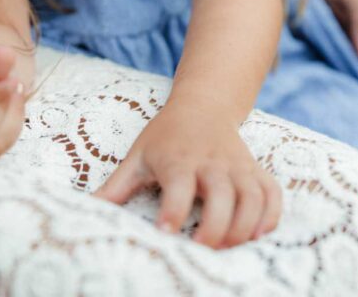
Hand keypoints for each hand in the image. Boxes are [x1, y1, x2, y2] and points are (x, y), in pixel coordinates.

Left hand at [94, 99, 281, 248]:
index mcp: (178, 159)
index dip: (173, 210)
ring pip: (252, 197)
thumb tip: (84, 211)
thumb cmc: (165, 137)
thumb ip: (115, 188)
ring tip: (229, 249)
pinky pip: (272, 193)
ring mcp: (238, 165)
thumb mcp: (137, 157)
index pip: (178, 184)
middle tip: (202, 251)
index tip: (166, 234)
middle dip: (215, 227)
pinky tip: (257, 235)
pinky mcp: (255, 169)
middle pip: (222, 194)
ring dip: (244, 226)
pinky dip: (270, 216)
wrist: (204, 105)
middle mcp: (212, 161)